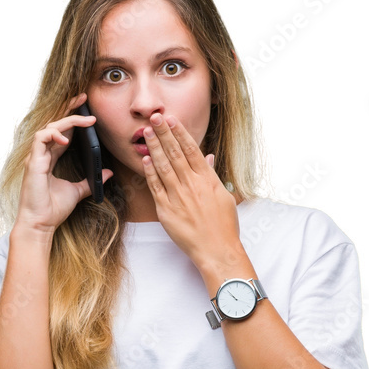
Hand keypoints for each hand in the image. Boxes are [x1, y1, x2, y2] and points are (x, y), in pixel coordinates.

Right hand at [16, 91, 113, 235]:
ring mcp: (36, 156)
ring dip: (66, 121)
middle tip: (85, 99)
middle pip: (55, 124)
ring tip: (85, 120)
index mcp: (51, 158)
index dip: (72, 118)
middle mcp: (43, 154)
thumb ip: (91, 181)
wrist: (41, 223)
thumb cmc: (53, 209)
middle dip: (69, 110)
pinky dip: (54, 135)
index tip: (87, 108)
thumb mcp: (78, 192)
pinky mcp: (34, 162)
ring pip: (49, 127)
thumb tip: (108, 173)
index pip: (62, 131)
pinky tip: (66, 139)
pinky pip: (41, 138)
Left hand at [140, 112, 241, 269]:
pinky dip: (150, 173)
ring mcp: (178, 197)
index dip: (179, 133)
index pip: (191, 150)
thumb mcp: (224, 196)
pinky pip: (156, 188)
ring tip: (147, 132)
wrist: (217, 250)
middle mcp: (192, 185)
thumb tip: (208, 158)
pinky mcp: (166, 211)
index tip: (171, 119)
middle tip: (154, 118)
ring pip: (163, 167)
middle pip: (175, 153)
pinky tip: (145, 160)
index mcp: (207, 180)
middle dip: (164, 134)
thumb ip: (212, 175)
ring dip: (154, 148)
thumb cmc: (223, 226)